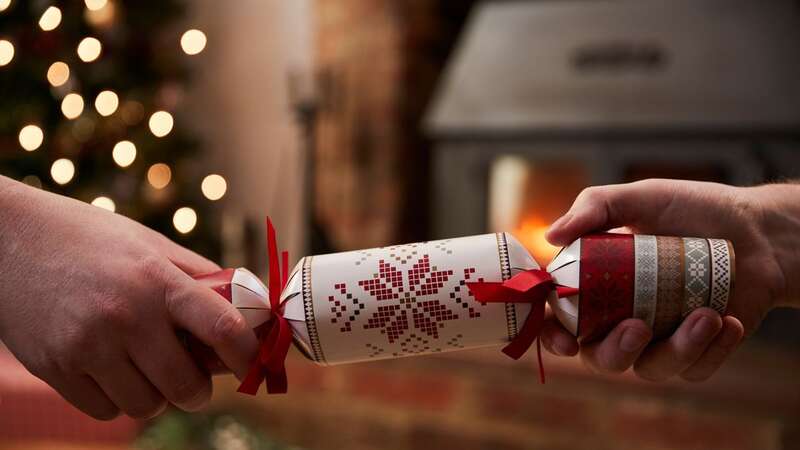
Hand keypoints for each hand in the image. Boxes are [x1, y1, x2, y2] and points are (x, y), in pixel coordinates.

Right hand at [0, 178, 258, 419]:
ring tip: (150, 373)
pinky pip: (105, 411)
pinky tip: (114, 373)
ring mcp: (87, 345)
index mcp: (157, 279)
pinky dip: (117, 400)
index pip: (222, 327)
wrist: (9, 239)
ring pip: (146, 406)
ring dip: (157, 397)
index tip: (251, 363)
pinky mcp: (55, 368)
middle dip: (199, 390)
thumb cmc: (89, 238)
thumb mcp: (149, 244)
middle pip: (186, 384)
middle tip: (196, 381)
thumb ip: (196, 275)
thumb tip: (243, 303)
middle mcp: (126, 315)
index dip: (246, 354)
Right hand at [540, 179, 792, 381]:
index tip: (566, 341)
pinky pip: (694, 370)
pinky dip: (711, 350)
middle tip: (638, 327)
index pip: (561, 319)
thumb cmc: (692, 209)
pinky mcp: (698, 352)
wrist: (758, 230)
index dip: (553, 337)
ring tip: (707, 315)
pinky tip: (727, 321)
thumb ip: (594, 208)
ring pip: (650, 369)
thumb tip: (551, 237)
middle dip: (615, 352)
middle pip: (600, 358)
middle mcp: (621, 317)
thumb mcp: (640, 198)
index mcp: (597, 286)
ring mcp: (659, 338)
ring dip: (677, 350)